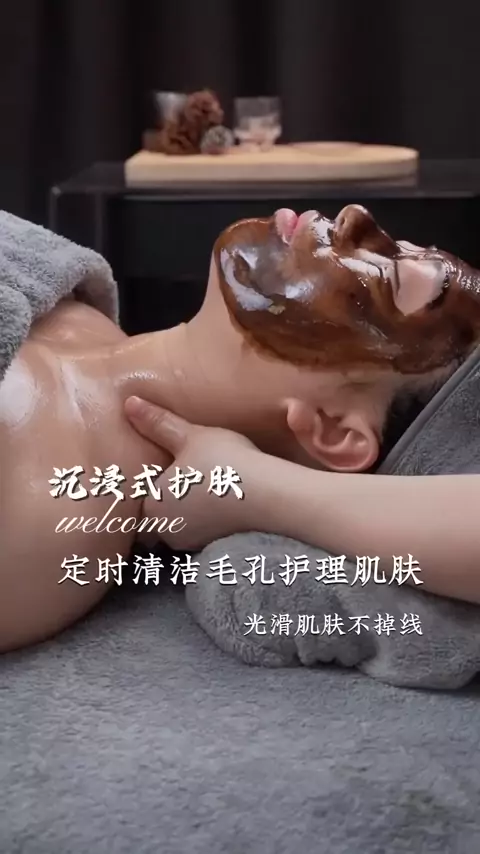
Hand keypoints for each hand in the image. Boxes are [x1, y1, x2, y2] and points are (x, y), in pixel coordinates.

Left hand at [124, 396, 271, 549]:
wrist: (270, 495)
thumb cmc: (224, 462)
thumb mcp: (188, 435)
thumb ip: (158, 423)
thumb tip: (130, 403)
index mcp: (151, 505)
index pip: (134, 500)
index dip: (142, 487)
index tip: (152, 473)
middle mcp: (166, 530)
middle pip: (153, 518)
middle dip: (160, 503)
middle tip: (173, 481)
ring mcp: (192, 542)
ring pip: (178, 526)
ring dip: (182, 513)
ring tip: (196, 490)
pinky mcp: (216, 546)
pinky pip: (201, 532)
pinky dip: (204, 519)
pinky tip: (217, 503)